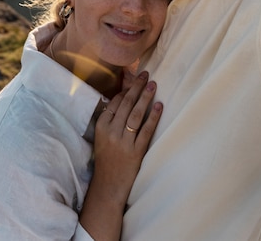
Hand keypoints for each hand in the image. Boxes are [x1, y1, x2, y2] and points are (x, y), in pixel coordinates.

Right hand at [93, 71, 161, 204]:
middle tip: (146, 74)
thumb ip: (111, 118)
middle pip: (126, 104)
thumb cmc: (106, 158)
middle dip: (136, 87)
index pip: (115, 102)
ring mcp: (123, 142)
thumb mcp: (102, 136)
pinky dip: (153, 117)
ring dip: (145, 97)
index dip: (126, 89)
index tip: (134, 79)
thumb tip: (124, 96)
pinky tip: (159, 106)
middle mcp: (111, 132)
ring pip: (136, 114)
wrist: (108, 186)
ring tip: (153, 85)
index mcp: (101, 126)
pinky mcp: (135, 152)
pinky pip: (146, 130)